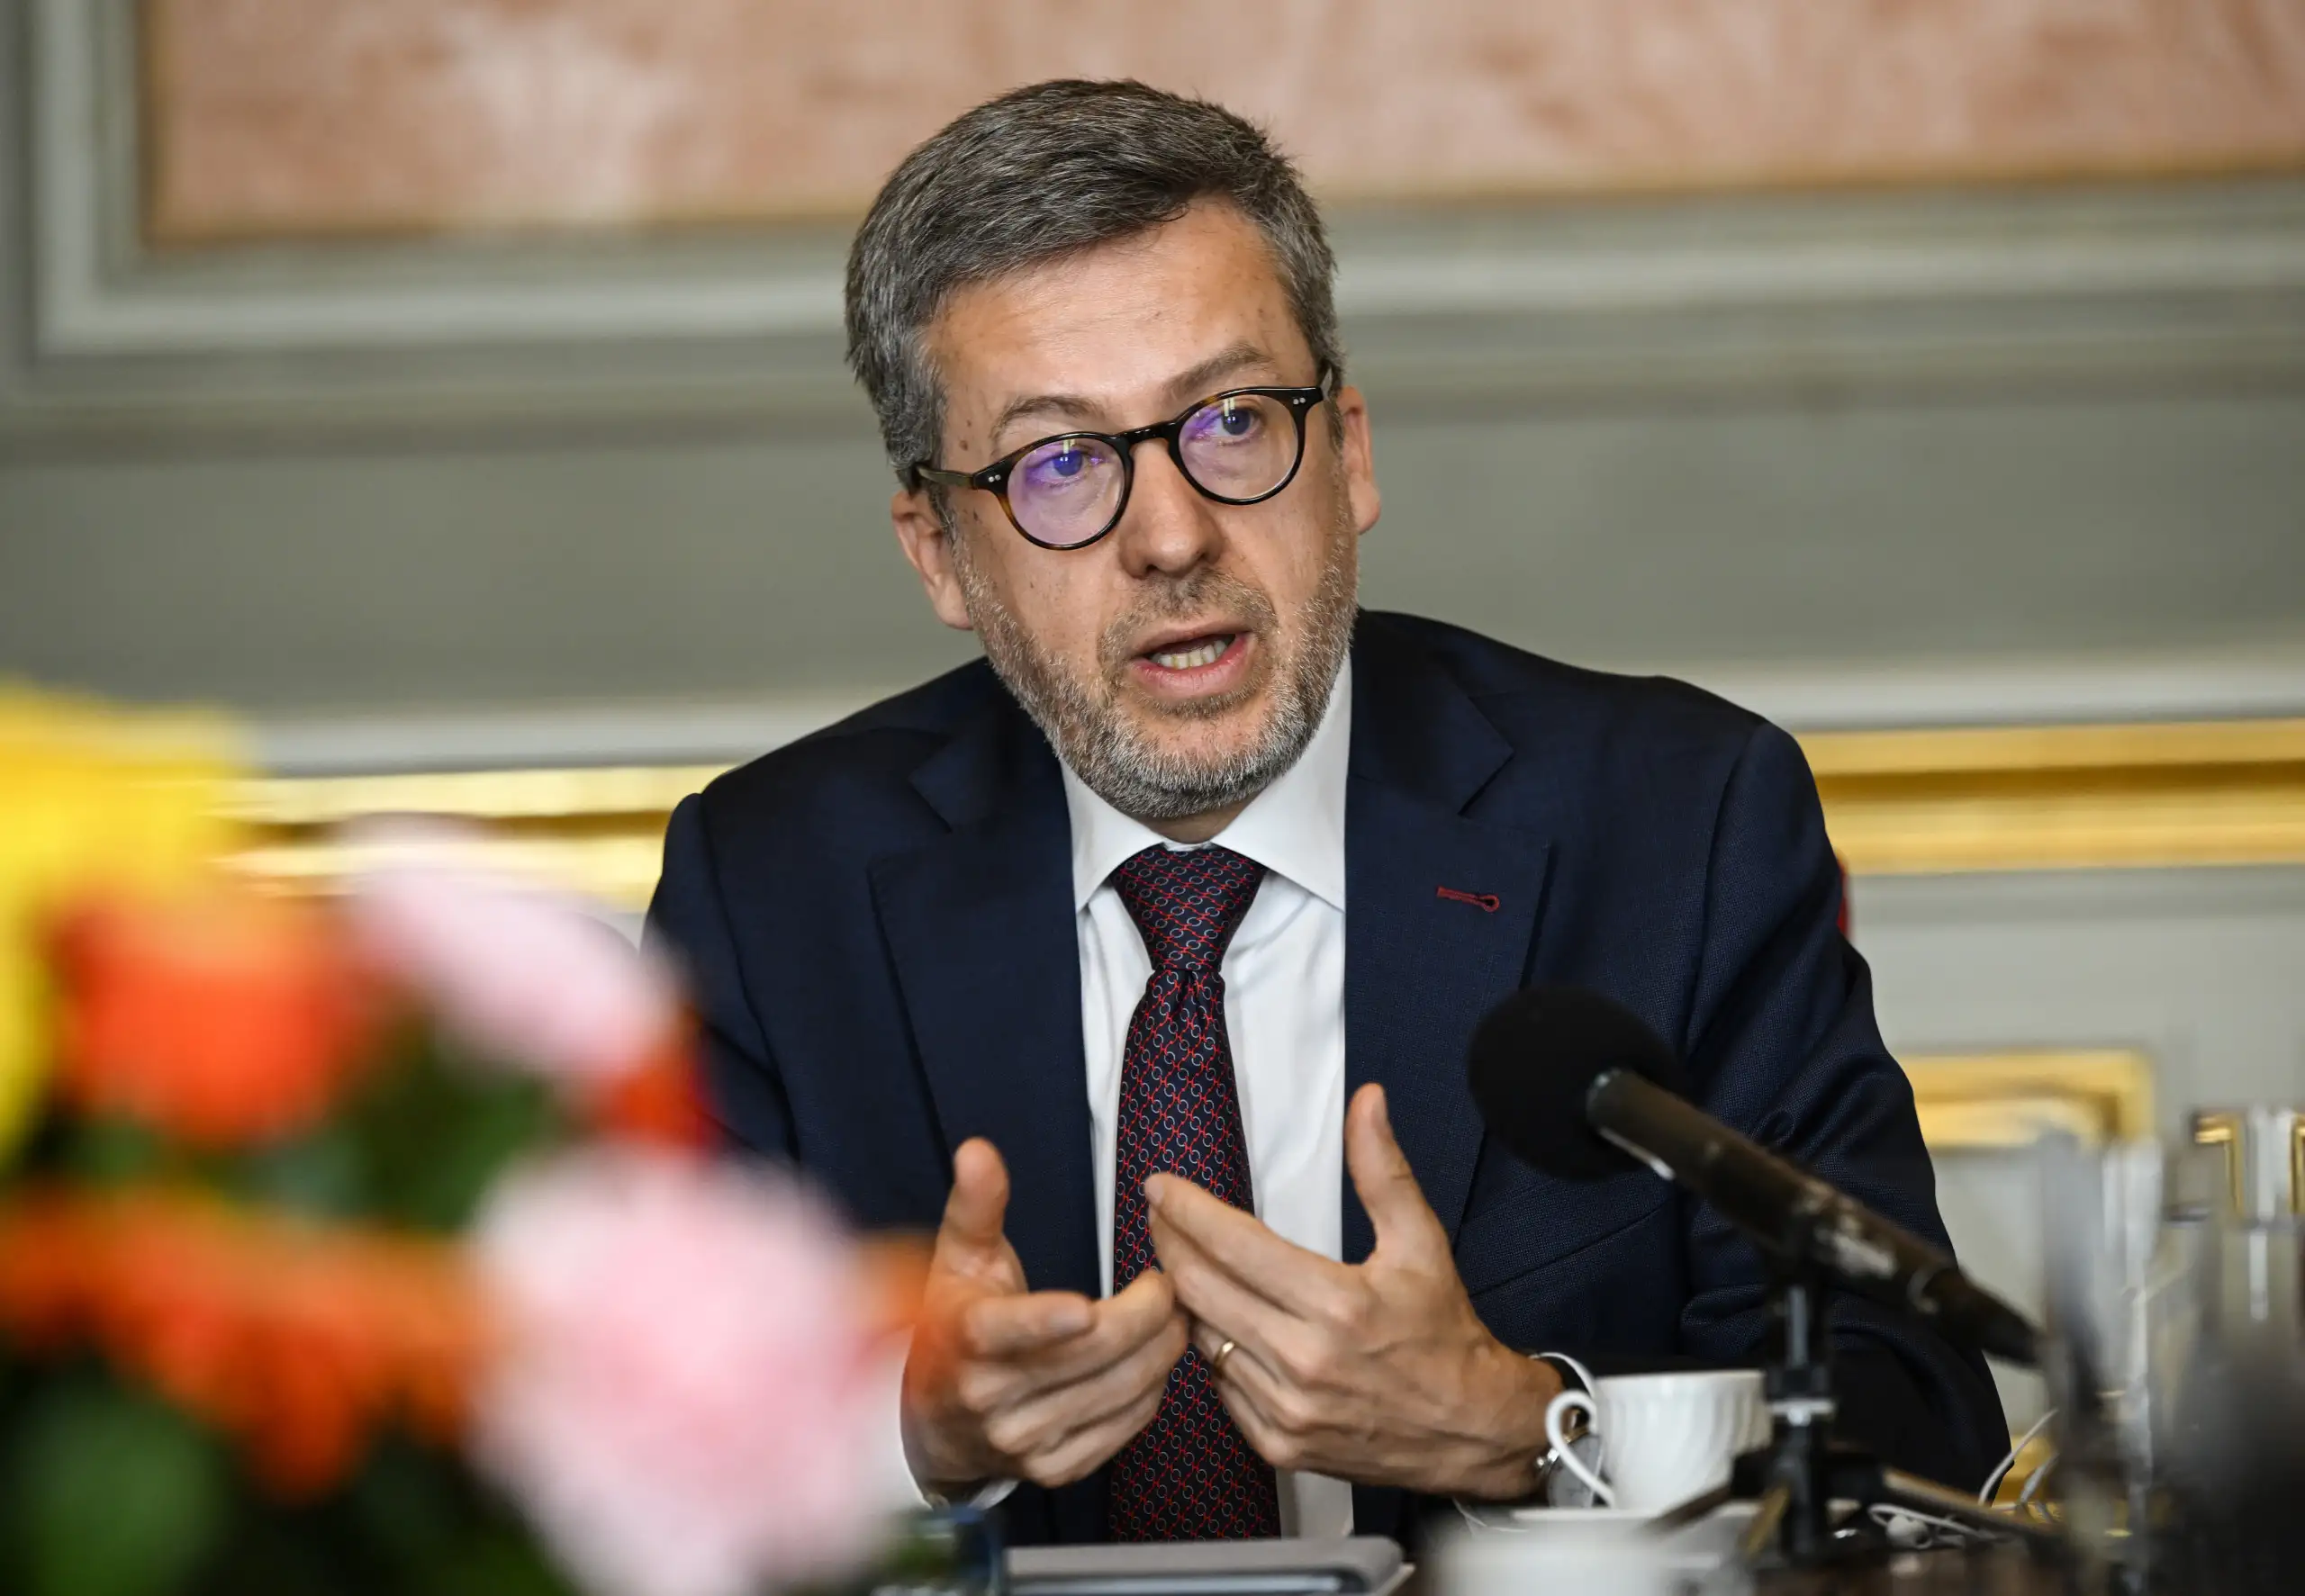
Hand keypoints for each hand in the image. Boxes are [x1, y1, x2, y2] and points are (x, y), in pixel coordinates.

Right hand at [903, 1138, 1187, 1492]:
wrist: (932, 1423)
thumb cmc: (954, 1325)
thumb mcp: (958, 1259)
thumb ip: (978, 1204)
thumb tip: (978, 1150)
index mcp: (965, 1339)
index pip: (1008, 1332)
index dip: (1046, 1322)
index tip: (1085, 1306)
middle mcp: (992, 1397)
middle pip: (1091, 1355)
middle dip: (1147, 1313)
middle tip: (1171, 1282)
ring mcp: (1026, 1440)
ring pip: (1119, 1391)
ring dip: (1163, 1348)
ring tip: (1176, 1313)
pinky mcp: (1056, 1469)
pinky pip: (1126, 1427)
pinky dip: (1152, 1389)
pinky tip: (1154, 1359)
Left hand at [1146, 1084, 1558, 1498]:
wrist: (1471, 1431)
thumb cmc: (1444, 1335)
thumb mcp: (1421, 1242)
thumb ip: (1382, 1169)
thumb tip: (1367, 1102)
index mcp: (1337, 1306)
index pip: (1235, 1246)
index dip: (1188, 1210)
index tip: (1160, 1187)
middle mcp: (1305, 1361)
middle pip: (1201, 1290)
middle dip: (1170, 1245)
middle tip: (1160, 1217)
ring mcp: (1287, 1409)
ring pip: (1203, 1338)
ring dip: (1186, 1297)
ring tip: (1182, 1263)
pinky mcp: (1279, 1445)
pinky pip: (1219, 1386)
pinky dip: (1214, 1350)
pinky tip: (1221, 1324)